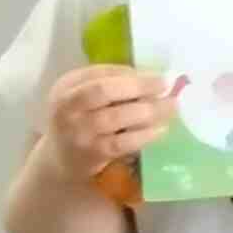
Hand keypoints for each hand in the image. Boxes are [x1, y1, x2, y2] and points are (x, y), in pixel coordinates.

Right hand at [38, 63, 177, 182]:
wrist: (61, 159)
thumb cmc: (82, 120)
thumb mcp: (85, 96)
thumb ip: (112, 82)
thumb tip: (151, 76)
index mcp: (66, 86)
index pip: (100, 73)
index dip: (131, 73)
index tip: (156, 74)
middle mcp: (67, 107)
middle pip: (103, 91)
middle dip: (139, 86)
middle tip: (166, 85)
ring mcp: (78, 131)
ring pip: (116, 116)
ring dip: (149, 110)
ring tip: (171, 106)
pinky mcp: (92, 153)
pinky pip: (122, 142)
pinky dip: (145, 134)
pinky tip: (161, 129)